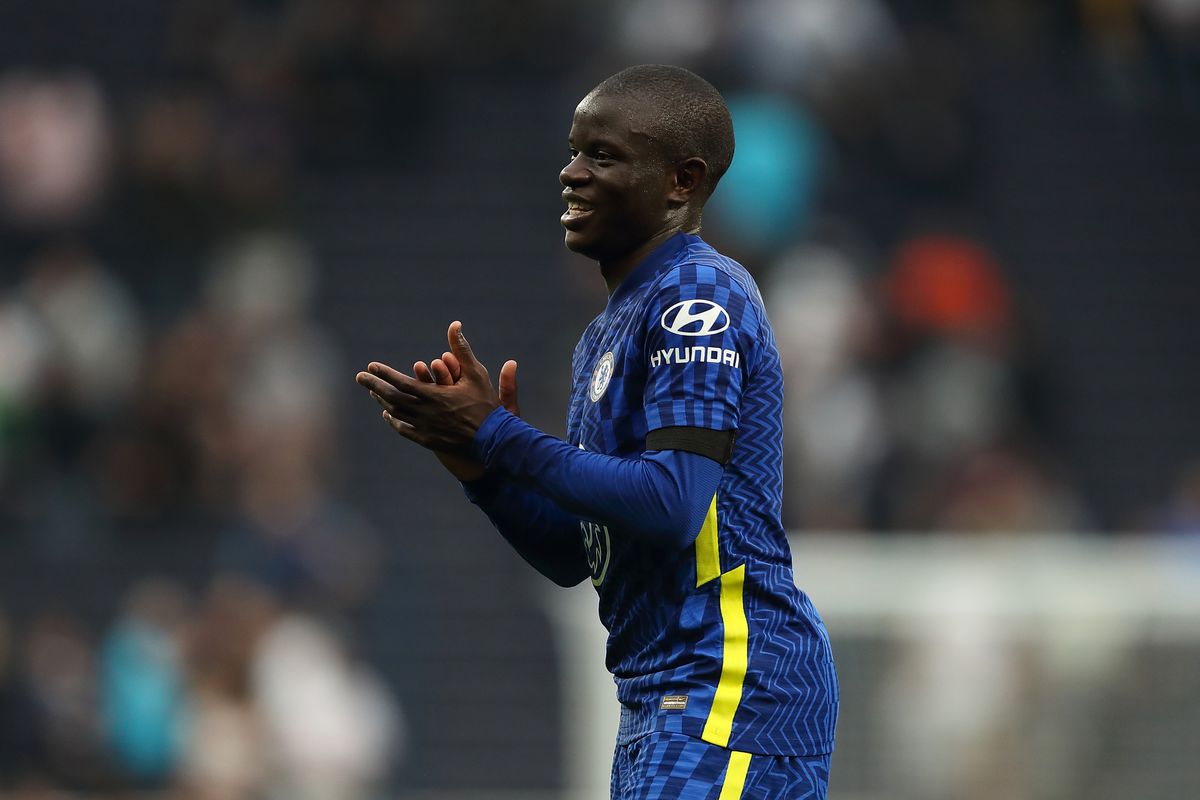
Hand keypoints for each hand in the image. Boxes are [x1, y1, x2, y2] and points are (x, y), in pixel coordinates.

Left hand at [357, 321, 519, 462]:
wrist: (493, 440)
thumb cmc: (485, 404)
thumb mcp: (476, 373)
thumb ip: (462, 349)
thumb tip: (455, 325)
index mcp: (432, 395)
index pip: (400, 382)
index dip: (384, 373)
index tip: (371, 366)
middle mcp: (424, 413)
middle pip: (391, 398)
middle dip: (374, 386)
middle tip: (360, 377)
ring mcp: (424, 429)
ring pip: (396, 414)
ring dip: (382, 402)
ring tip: (373, 393)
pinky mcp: (427, 441)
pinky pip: (404, 430)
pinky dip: (393, 421)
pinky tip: (388, 415)